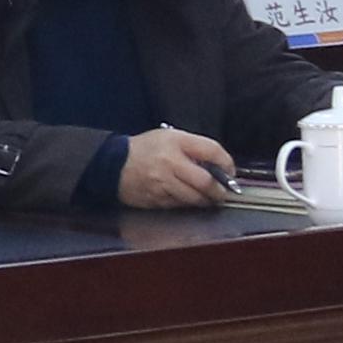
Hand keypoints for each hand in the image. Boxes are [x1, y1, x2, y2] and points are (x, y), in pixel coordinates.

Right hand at [120, 129, 236, 209]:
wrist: (112, 164)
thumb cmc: (144, 149)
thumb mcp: (169, 137)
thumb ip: (194, 147)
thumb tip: (218, 165)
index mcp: (175, 142)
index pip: (212, 151)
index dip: (227, 163)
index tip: (230, 171)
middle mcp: (170, 163)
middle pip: (206, 182)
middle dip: (220, 190)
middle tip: (224, 192)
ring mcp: (162, 184)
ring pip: (195, 198)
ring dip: (206, 200)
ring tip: (209, 198)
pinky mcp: (156, 199)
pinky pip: (180, 205)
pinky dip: (188, 204)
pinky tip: (188, 199)